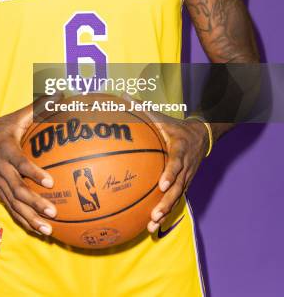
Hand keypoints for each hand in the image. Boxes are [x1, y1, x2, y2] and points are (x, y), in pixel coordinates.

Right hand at [0, 103, 56, 235]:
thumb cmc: (1, 127)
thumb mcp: (17, 116)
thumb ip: (39, 106)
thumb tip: (60, 94)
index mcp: (6, 150)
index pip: (20, 163)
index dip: (33, 173)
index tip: (49, 181)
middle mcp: (1, 170)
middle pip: (17, 190)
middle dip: (35, 203)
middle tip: (53, 212)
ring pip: (14, 205)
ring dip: (31, 218)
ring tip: (49, 230)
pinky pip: (12, 209)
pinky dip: (24, 221)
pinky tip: (39, 231)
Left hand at [147, 115, 208, 232]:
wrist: (201, 137)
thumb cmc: (175, 127)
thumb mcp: (162, 117)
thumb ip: (142, 109)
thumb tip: (122, 96)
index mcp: (180, 148)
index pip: (176, 162)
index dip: (171, 173)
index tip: (162, 184)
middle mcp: (186, 166)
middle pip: (178, 187)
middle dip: (166, 202)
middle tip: (154, 214)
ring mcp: (187, 177)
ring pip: (177, 197)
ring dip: (165, 212)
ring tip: (152, 224)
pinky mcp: (184, 185)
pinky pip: (175, 200)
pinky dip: (166, 213)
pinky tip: (151, 226)